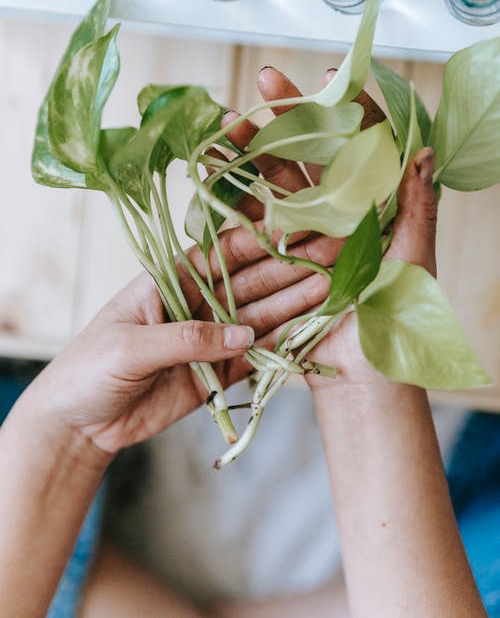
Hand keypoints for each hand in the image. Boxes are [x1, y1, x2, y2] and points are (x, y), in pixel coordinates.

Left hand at [24, 139, 340, 457]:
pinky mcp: (214, 375)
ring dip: (293, 305)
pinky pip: (252, 359)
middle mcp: (196, 304)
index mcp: (171, 281)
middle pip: (250, 283)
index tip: (299, 231)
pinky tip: (309, 334)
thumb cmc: (89, 368)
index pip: (222, 254)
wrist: (77, 422)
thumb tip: (244, 334)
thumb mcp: (130, 347)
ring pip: (258, 318)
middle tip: (331, 259)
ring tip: (332, 290)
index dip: (261, 242)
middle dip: (289, 270)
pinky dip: (279, 349)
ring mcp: (208, 339)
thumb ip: (186, 339)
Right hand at [223, 66, 437, 388]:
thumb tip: (425, 152)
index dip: (348, 107)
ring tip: (229, 122)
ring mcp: (309, 232)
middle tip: (264, 81)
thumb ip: (418, 209)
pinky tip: (220, 168)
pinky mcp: (282, 257)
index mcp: (377, 206)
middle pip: (314, 152)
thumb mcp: (413, 261)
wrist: (362, 376)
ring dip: (254, 149)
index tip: (329, 76)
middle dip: (288, 114)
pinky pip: (259, 220)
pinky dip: (238, 194)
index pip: (364, 143)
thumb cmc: (397, 321)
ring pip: (280, 180)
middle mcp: (342, 212)